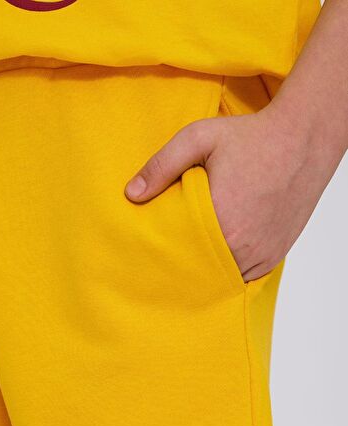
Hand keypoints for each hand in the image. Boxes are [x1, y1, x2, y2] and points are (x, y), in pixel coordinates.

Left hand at [125, 103, 333, 281]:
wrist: (304, 139)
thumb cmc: (252, 137)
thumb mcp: (199, 138)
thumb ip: (161, 166)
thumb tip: (131, 194)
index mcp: (220, 220)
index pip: (179, 254)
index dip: (163, 255)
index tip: (150, 252)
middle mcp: (242, 245)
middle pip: (200, 270)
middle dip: (183, 266)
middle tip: (165, 259)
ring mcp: (261, 254)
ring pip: (222, 278)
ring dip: (206, 270)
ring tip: (190, 257)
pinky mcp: (274, 255)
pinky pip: (244, 276)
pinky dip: (229, 270)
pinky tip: (215, 257)